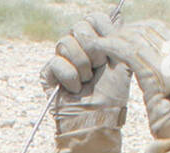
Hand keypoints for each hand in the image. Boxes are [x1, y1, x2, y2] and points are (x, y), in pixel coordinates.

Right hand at [40, 13, 132, 152]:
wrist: (96, 123)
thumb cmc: (112, 97)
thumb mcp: (122, 63)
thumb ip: (119, 37)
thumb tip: (119, 12)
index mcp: (95, 40)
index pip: (94, 17)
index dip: (103, 32)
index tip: (110, 53)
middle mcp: (77, 47)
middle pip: (79, 26)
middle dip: (92, 49)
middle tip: (98, 68)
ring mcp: (61, 60)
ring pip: (65, 42)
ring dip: (82, 66)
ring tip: (86, 82)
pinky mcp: (48, 74)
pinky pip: (56, 62)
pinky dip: (69, 78)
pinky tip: (75, 89)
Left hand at [93, 19, 169, 152]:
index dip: (153, 28)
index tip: (139, 32)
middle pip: (156, 29)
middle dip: (134, 30)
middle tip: (118, 35)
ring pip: (140, 37)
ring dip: (120, 37)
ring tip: (106, 42)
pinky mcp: (154, 72)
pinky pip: (129, 51)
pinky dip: (112, 46)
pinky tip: (102, 47)